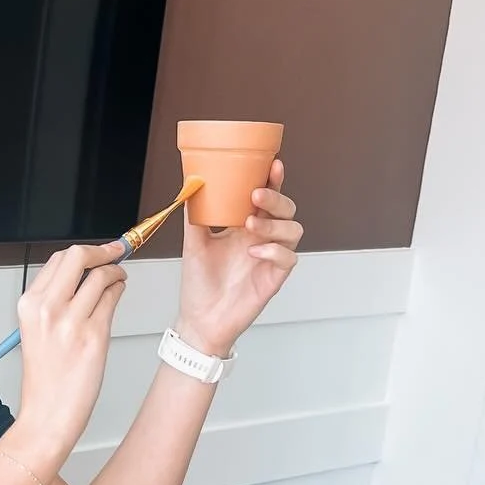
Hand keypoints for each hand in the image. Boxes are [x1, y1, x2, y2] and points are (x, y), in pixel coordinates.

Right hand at [15, 241, 127, 458]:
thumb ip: (54, 301)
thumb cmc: (46, 379)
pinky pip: (112, 298)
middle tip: (117, 252)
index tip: (98, 253)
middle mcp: (47, 309)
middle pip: (78, 256)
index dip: (83, 253)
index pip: (58, 260)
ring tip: (119, 279)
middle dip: (103, 250)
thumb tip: (83, 274)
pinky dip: (119, 291)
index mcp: (29, 305)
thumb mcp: (37, 331)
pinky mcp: (93, 335)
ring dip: (116, 272)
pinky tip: (117, 294)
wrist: (48, 415)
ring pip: (101, 275)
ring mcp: (71, 322)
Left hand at [175, 160, 301, 357]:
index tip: (272, 164)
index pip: (266, 197)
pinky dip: (274, 250)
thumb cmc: (199, 284)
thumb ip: (195, 215)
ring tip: (250, 226)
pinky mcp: (274, 278)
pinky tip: (254, 252)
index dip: (274, 180)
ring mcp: (270, 257)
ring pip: (293, 230)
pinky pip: (288, 258)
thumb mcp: (192, 243)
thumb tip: (191, 185)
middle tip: (256, 196)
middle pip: (286, 209)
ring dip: (274, 223)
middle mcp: (261, 238)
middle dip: (276, 198)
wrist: (200, 319)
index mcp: (245, 225)